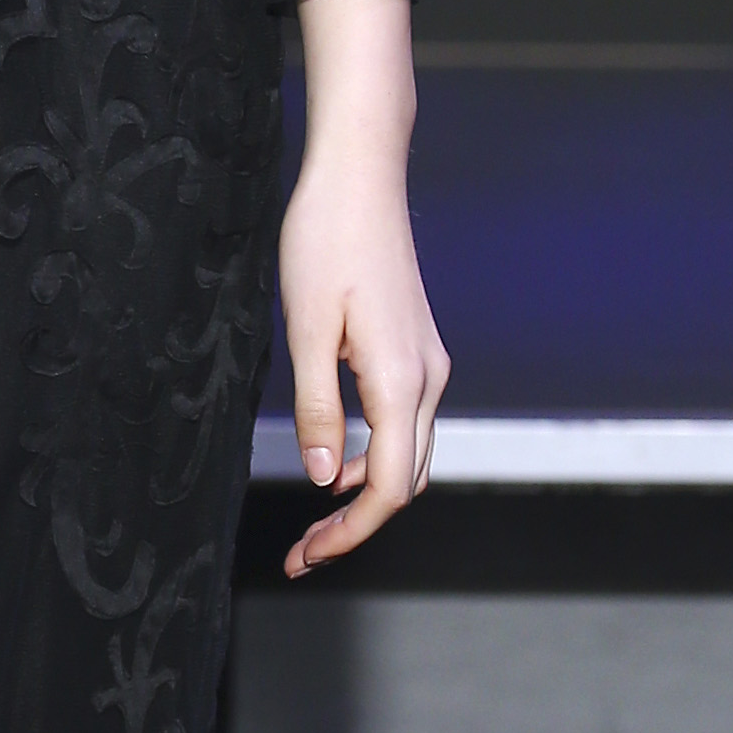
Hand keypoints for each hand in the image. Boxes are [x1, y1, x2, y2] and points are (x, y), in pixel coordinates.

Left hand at [278, 0, 448, 580]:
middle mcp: (428, 379)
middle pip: (404, 481)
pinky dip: (373, 456)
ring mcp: (428, 364)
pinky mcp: (417, 351)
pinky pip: (404, 424)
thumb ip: (316, 406)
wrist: (362, 177)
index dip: (350, 532)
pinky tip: (332, 460)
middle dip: (357, 524)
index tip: (308, 555)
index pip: (388, 486)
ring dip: (365, 494)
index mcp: (401, 380)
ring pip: (408, 455)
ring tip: (313, 519)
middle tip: (303, 551)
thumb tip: (320, 477)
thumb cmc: (327, 240)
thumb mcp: (305, 327)